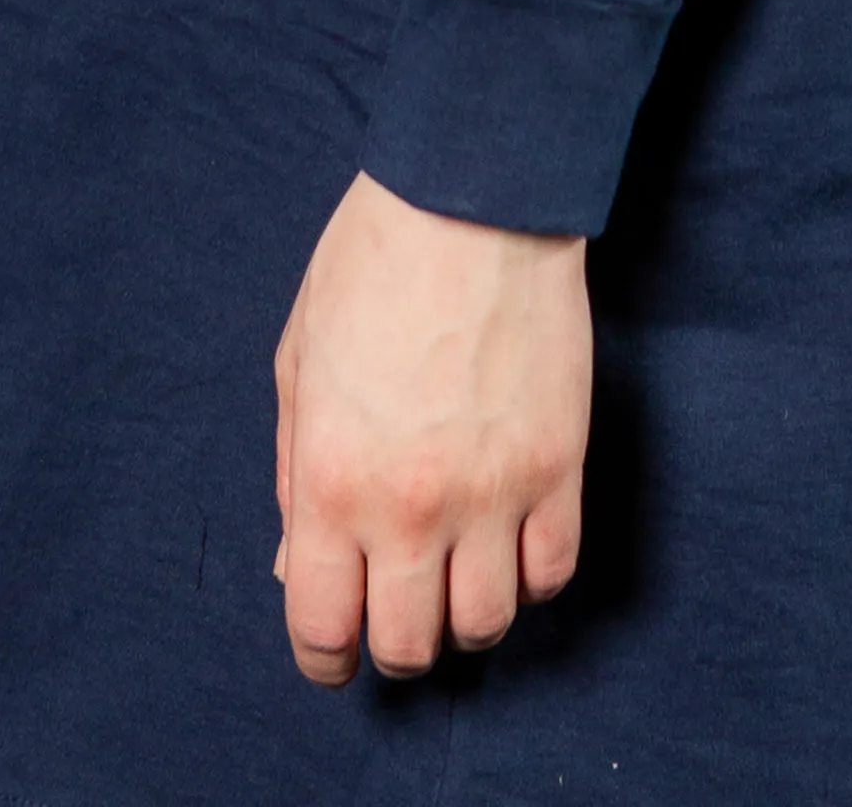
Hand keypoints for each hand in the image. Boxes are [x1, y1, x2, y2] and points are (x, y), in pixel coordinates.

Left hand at [272, 169, 590, 685]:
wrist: (473, 194)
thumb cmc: (372, 264)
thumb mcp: (298, 361)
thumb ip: (292, 471)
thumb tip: (296, 559)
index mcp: (330, 477)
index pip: (323, 630)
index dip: (323, 657)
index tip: (333, 646)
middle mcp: (410, 503)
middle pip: (408, 647)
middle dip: (393, 642)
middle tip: (395, 606)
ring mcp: (494, 489)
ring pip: (487, 623)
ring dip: (465, 613)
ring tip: (456, 572)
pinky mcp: (559, 463)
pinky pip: (552, 572)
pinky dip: (530, 576)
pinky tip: (510, 542)